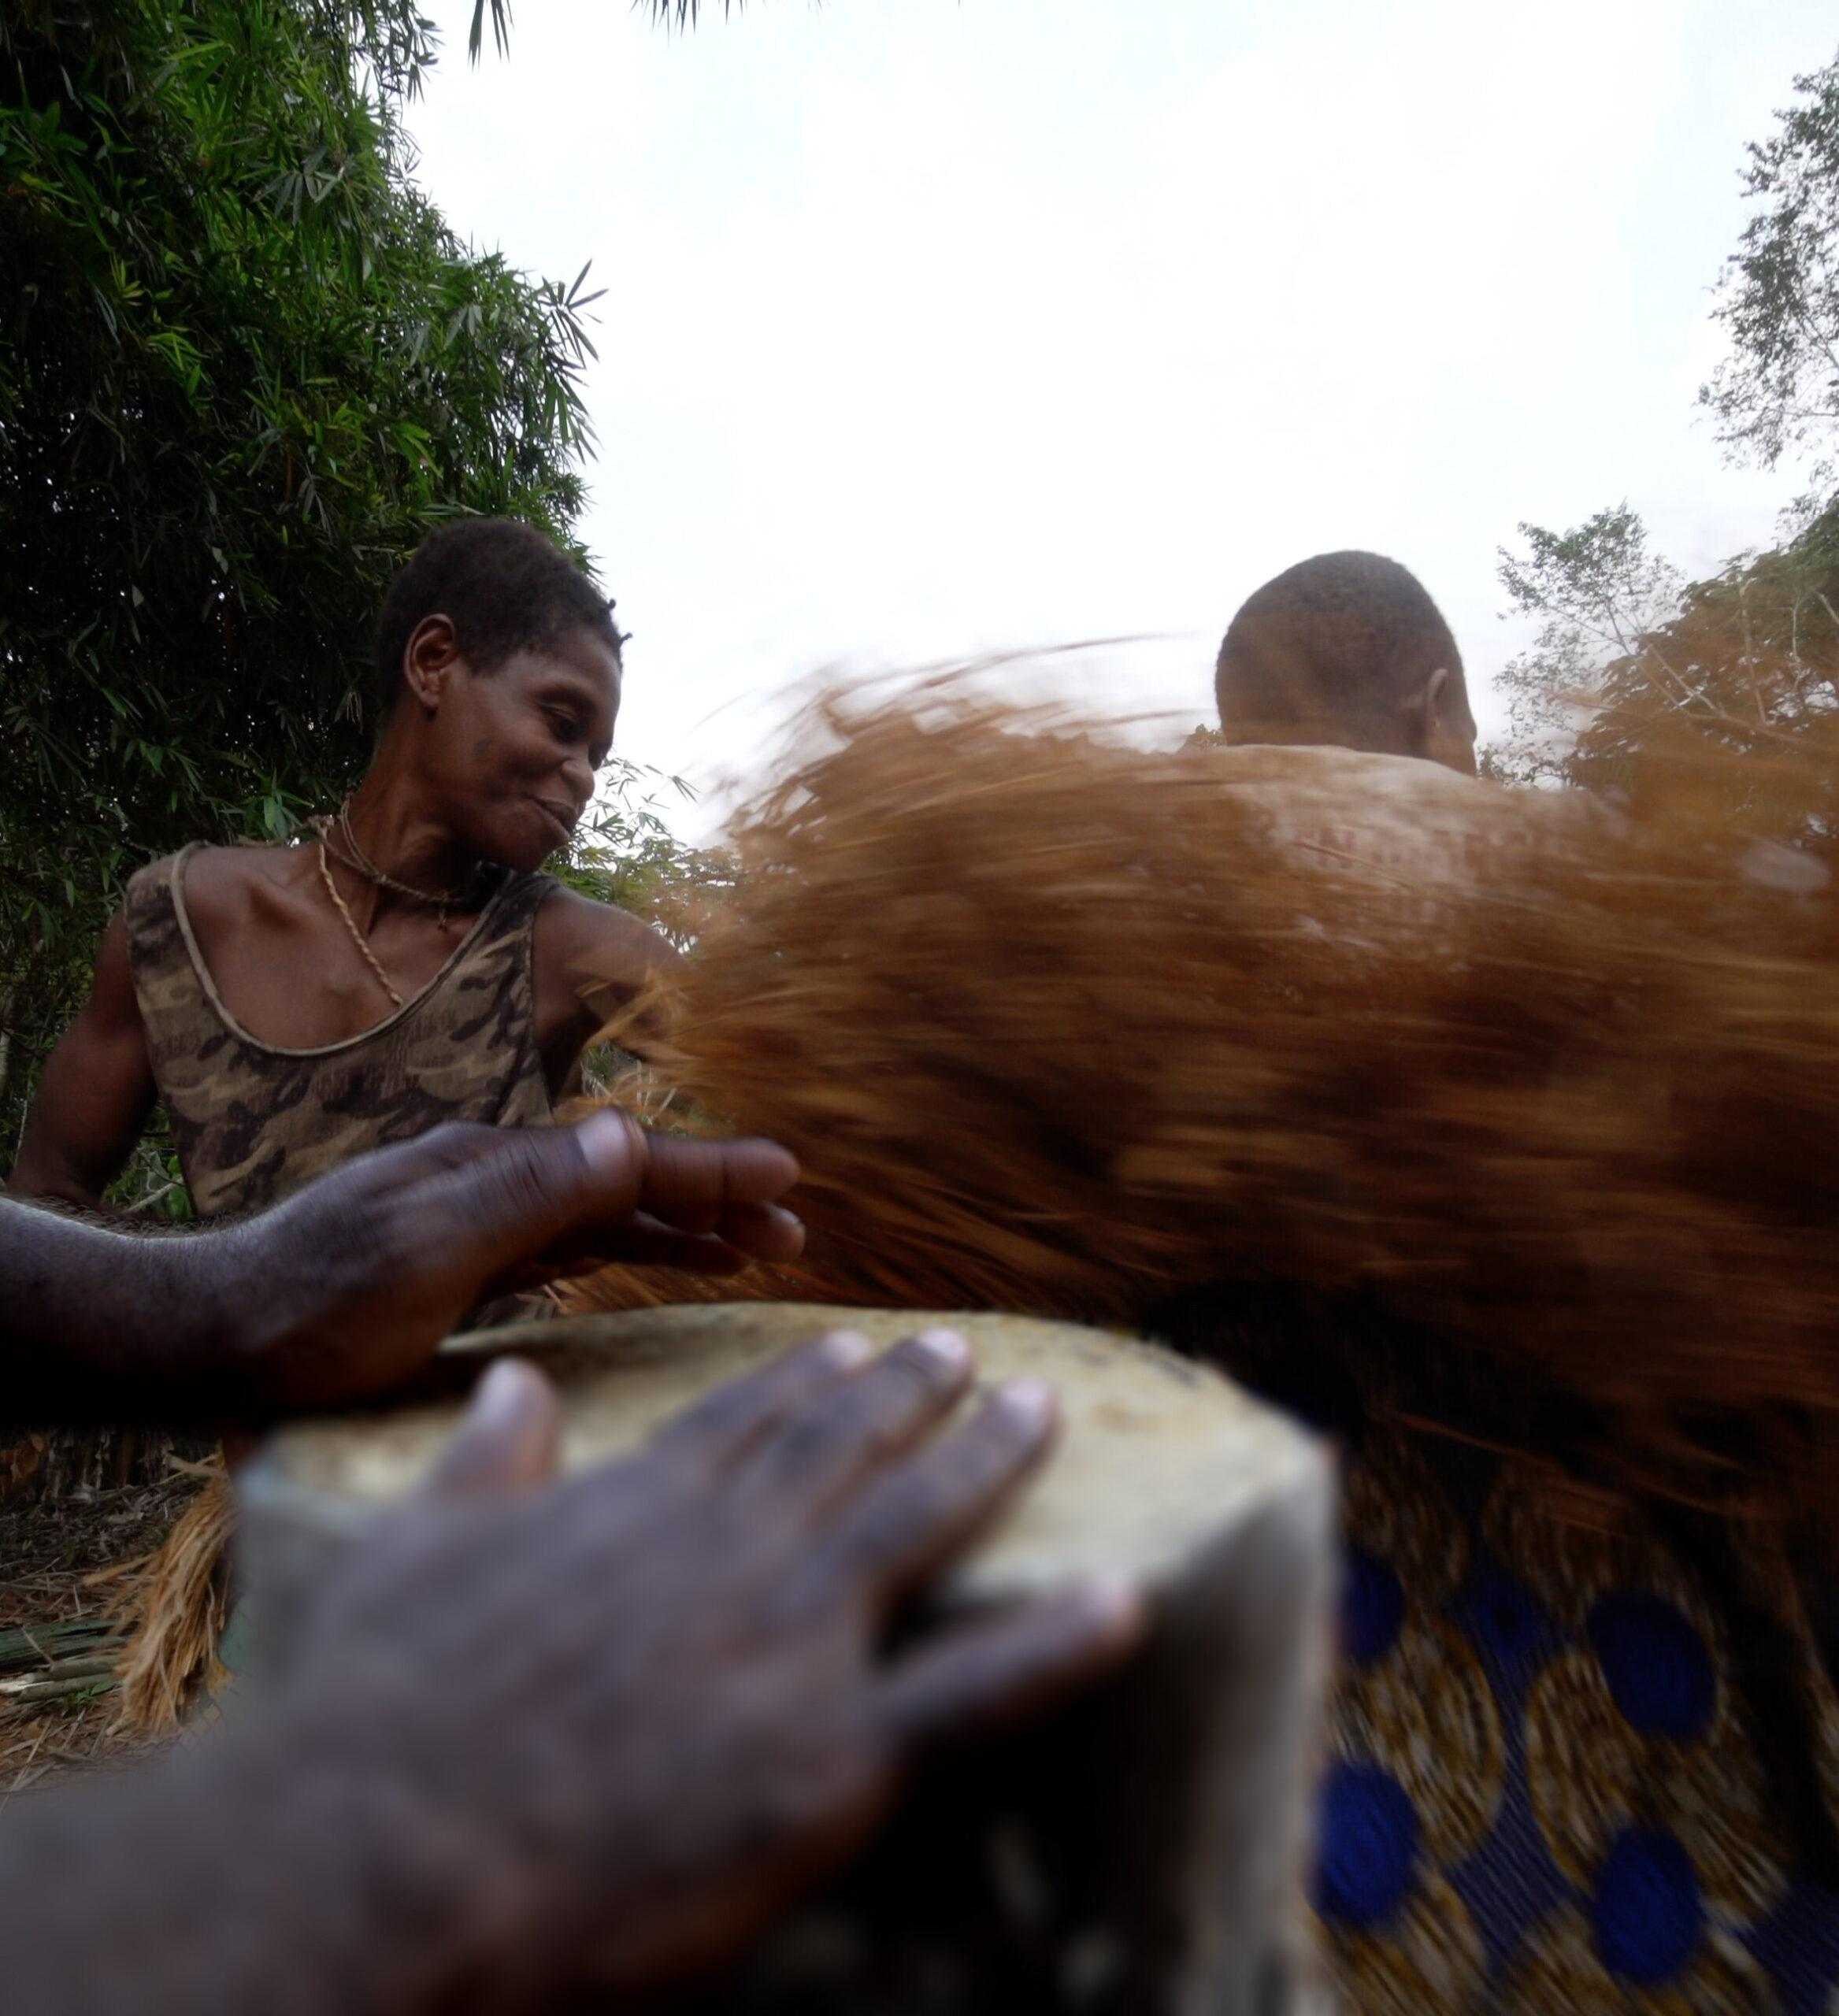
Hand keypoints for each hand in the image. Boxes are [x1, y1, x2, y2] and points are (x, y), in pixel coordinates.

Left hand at [219, 1112, 803, 1406]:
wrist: (212, 1344)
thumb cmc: (311, 1310)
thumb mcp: (424, 1252)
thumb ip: (525, 1193)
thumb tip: (625, 1132)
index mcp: (492, 1167)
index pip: (624, 1161)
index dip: (708, 1171)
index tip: (786, 1175)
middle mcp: (493, 1183)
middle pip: (626, 1183)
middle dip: (713, 1199)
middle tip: (795, 1226)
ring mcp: (480, 1222)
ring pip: (606, 1218)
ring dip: (681, 1229)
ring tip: (755, 1247)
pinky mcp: (467, 1266)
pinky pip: (572, 1252)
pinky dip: (628, 1255)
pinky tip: (659, 1266)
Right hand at [270, 1332, 1145, 2008]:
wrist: (394, 1851)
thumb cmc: (379, 1713)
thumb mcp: (409, 1549)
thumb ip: (483, 1458)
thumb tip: (513, 1382)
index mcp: (640, 1504)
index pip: (746, 1423)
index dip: (806, 1382)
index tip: (852, 1346)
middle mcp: (735, 1550)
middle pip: (846, 1451)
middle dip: (914, 1396)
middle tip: (970, 1354)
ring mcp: (795, 1643)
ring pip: (919, 1524)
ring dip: (990, 1460)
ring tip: (1043, 1407)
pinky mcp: (833, 1757)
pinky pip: (975, 1691)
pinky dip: (1058, 1645)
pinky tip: (1126, 1603)